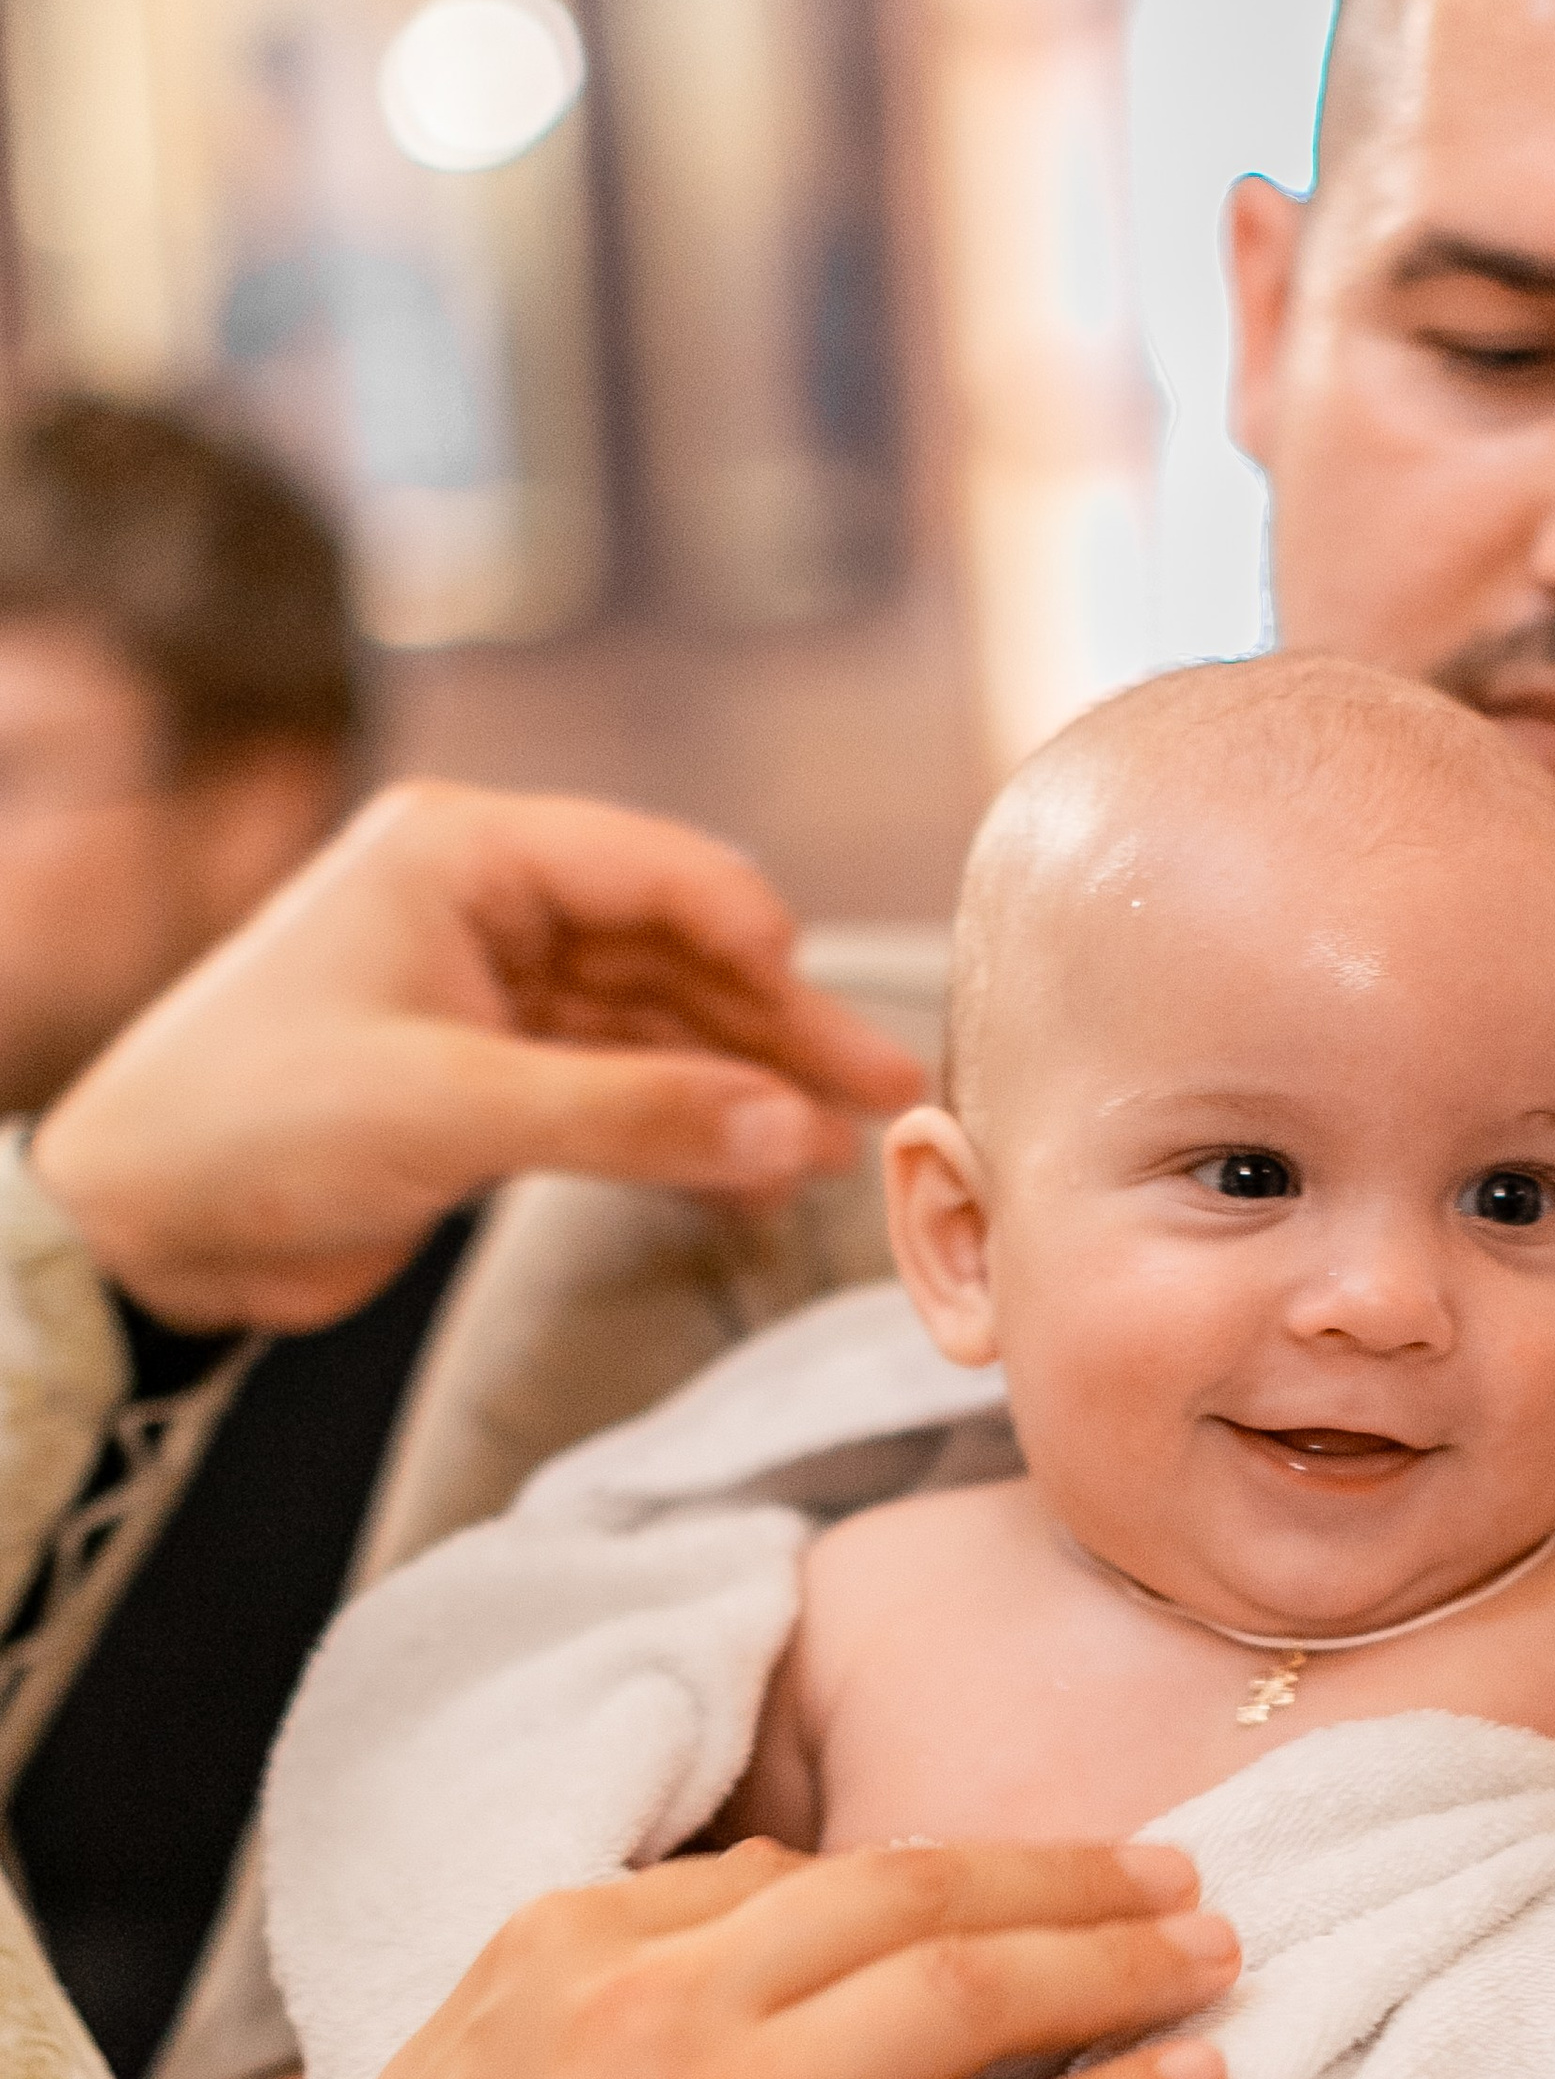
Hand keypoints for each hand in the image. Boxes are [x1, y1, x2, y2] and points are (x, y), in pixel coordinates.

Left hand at [29, 781, 923, 1331]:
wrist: (143, 1226)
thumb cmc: (254, 1125)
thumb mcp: (454, 1111)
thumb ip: (635, 1119)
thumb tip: (795, 1133)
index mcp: (464, 852)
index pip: (660, 873)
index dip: (758, 950)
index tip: (832, 1038)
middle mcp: (488, 902)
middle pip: (676, 950)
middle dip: (778, 1027)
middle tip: (888, 1093)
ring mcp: (494, 989)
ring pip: (660, 1024)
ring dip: (745, 1086)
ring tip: (841, 1152)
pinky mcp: (492, 1075)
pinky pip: (622, 1086)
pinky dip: (688, 1128)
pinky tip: (760, 1171)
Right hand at [274, 1837, 1235, 2078]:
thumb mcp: (457, 2074)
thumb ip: (600, 1975)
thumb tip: (764, 1884)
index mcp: (567, 1948)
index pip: (794, 1875)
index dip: (939, 1874)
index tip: (1025, 1886)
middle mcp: (654, 2008)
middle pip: (910, 1898)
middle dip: (1063, 1877)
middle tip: (1173, 1877)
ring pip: (974, 1995)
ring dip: (1117, 1967)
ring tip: (1212, 1960)